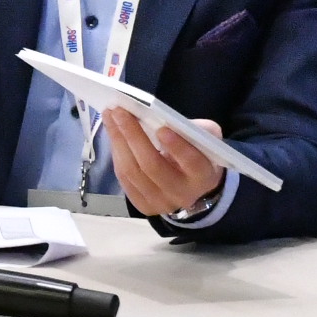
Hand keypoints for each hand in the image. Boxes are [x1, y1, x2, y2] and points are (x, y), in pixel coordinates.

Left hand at [104, 108, 225, 216]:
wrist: (191, 185)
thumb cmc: (197, 154)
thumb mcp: (206, 139)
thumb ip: (194, 129)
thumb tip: (165, 116)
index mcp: (203, 176)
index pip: (192, 163)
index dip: (177, 147)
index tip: (162, 128)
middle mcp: (182, 194)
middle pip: (152, 166)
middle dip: (133, 135)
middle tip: (119, 111)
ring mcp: (161, 202)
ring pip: (132, 171)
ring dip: (117, 140)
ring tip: (110, 116)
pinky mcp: (143, 204)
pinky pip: (123, 177)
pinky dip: (116, 152)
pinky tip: (113, 133)